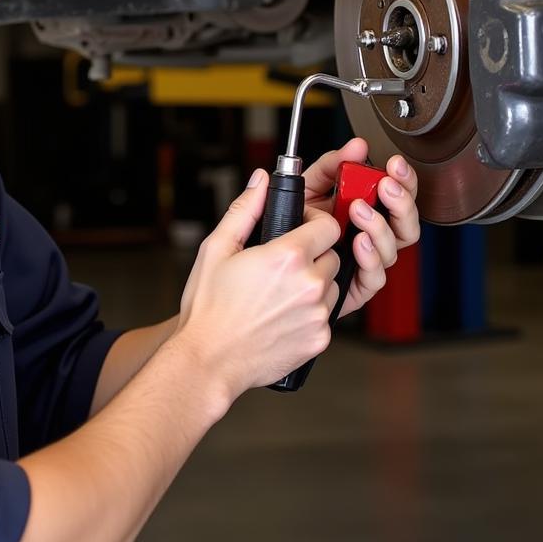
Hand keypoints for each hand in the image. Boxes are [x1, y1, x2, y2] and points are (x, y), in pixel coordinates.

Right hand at [176, 171, 341, 401]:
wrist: (209, 360)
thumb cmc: (209, 308)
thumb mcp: (217, 249)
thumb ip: (245, 209)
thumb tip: (261, 181)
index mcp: (287, 257)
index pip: (329, 225)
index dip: (315, 224)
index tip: (300, 230)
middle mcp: (310, 284)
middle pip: (333, 255)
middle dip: (314, 255)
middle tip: (283, 265)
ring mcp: (318, 314)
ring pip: (332, 285)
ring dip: (315, 283)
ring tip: (280, 292)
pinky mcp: (321, 339)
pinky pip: (327, 314)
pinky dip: (311, 312)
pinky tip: (282, 315)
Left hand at [301, 138, 420, 317]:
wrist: (266, 262)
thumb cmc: (288, 227)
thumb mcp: (306, 188)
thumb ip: (331, 166)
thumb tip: (357, 146)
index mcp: (364, 209)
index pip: (399, 194)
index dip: (404, 179)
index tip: (394, 165)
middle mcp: (370, 235)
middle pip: (405, 223)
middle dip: (401, 202)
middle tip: (385, 186)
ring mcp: (365, 261)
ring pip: (394, 248)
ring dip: (380, 225)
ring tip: (358, 210)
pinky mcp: (356, 286)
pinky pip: (375, 276)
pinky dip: (370, 257)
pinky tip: (359, 242)